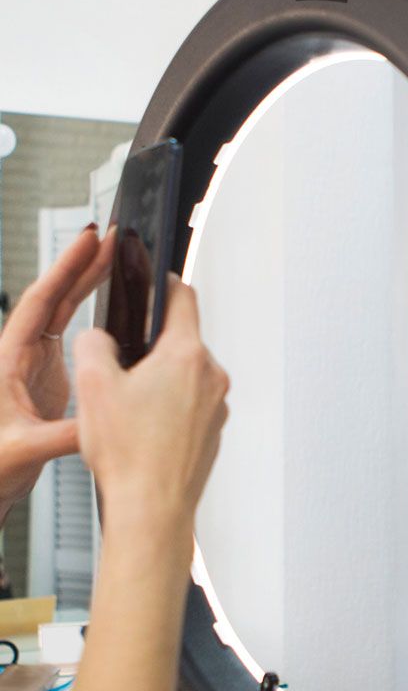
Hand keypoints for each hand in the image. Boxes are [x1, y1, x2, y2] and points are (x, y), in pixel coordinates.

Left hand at [0, 222, 116, 518]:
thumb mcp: (25, 450)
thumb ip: (66, 435)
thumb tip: (105, 421)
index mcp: (7, 362)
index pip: (39, 303)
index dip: (66, 270)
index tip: (89, 243)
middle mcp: (18, 358)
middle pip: (54, 299)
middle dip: (82, 267)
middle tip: (110, 240)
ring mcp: (33, 369)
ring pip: (62, 316)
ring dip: (87, 287)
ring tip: (114, 262)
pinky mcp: (47, 383)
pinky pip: (72, 339)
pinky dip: (90, 318)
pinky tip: (111, 312)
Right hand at [74, 273, 229, 521]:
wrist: (153, 508)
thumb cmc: (130, 454)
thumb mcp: (92, 385)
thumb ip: (94, 344)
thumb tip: (100, 337)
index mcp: (188, 356)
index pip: (183, 299)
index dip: (163, 284)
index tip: (154, 280)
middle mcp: (212, 378)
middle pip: (181, 341)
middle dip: (151, 345)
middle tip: (119, 363)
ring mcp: (217, 407)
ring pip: (184, 376)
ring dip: (158, 380)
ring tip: (126, 407)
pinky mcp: (213, 432)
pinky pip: (189, 406)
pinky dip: (167, 408)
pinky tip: (142, 430)